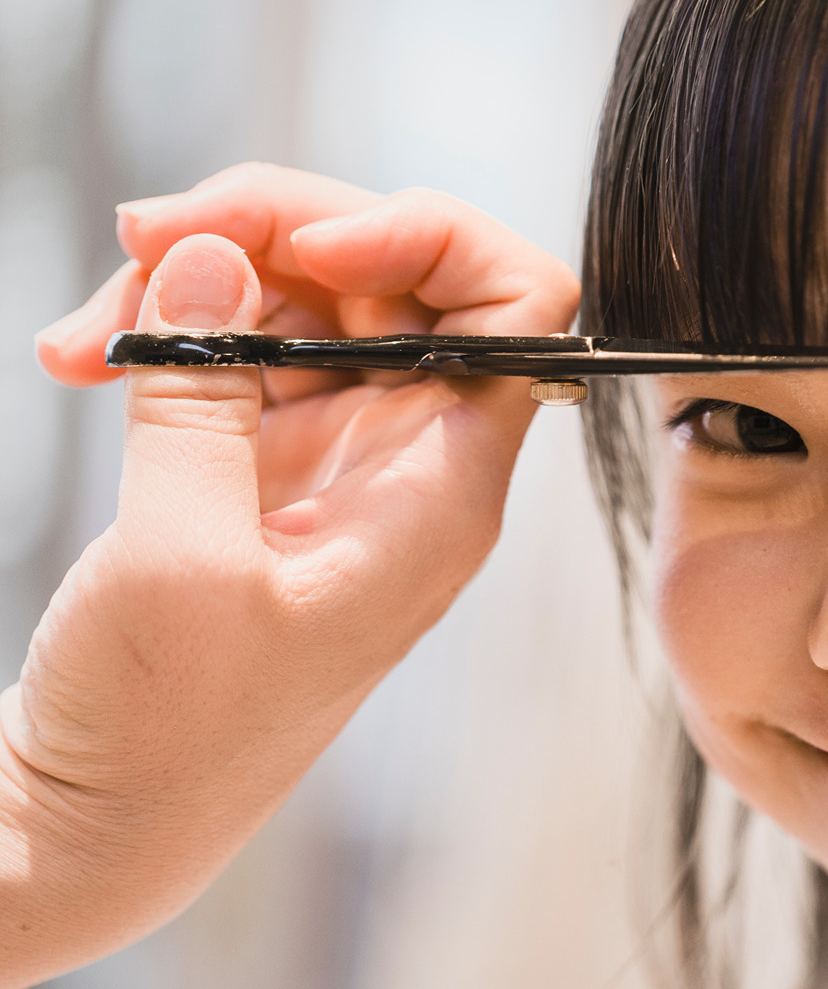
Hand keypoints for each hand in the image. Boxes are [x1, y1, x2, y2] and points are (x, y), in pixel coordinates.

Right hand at [1, 163, 578, 983]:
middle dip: (278, 230)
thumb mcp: (180, 556)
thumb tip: (213, 254)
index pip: (520, 309)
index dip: (435, 239)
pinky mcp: (271, 461)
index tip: (315, 242)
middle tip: (147, 234)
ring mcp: (340, 454)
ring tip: (84, 334)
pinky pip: (246, 348)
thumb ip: (202, 390)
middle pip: (396, 276)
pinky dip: (170, 332)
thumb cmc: (164, 731)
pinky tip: (86, 355)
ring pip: (307, 301)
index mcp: (442, 486)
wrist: (103, 818)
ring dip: (197, 280)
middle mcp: (409, 458)